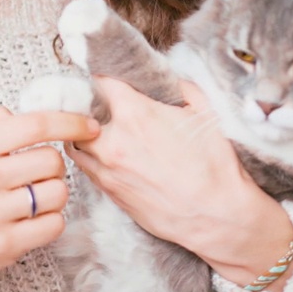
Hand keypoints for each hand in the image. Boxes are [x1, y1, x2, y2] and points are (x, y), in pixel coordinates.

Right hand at [0, 105, 100, 291]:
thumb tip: (19, 113)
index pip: (35, 125)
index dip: (70, 121)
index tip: (89, 125)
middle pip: (52, 160)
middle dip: (54, 164)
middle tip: (37, 172)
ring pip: (58, 193)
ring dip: (53, 193)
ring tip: (32, 196)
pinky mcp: (5, 245)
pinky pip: (54, 225)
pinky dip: (50, 220)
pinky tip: (31, 219)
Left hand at [66, 78, 292, 290]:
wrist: (216, 216)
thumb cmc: (214, 165)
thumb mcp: (204, 111)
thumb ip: (180, 87)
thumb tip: (166, 78)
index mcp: (134, 114)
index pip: (101, 82)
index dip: (104, 76)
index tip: (108, 77)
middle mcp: (112, 142)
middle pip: (79, 114)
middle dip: (88, 106)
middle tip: (101, 104)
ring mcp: (107, 171)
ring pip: (76, 145)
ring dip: (84, 135)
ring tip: (101, 131)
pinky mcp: (110, 194)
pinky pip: (87, 169)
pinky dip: (92, 158)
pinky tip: (110, 156)